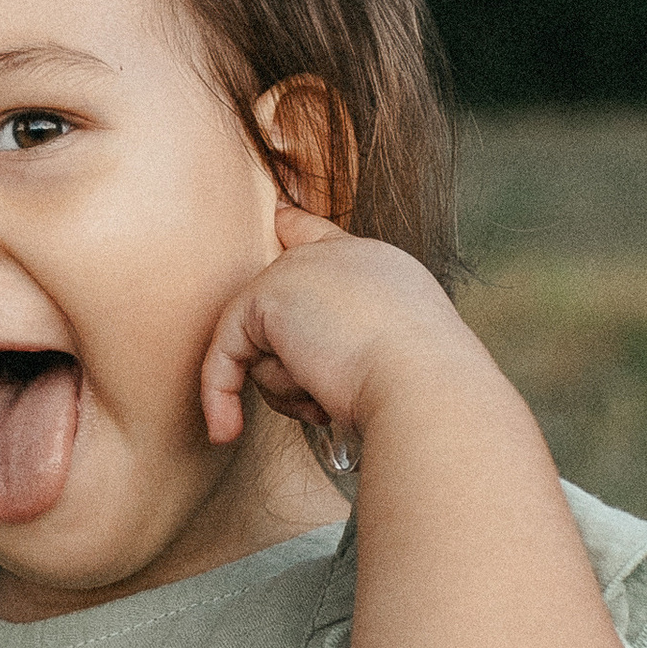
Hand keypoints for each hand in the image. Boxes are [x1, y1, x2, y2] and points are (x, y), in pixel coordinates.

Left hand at [197, 210, 475, 454]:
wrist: (425, 385)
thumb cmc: (424, 390)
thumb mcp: (400, 353)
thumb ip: (355, 342)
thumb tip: (314, 375)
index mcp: (381, 268)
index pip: (326, 239)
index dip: (298, 230)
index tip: (281, 217)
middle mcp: (341, 256)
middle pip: (282, 309)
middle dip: (292, 370)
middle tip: (325, 406)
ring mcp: (302, 269)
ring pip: (262, 341)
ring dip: (286, 387)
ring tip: (329, 397)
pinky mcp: (268, 296)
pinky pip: (225, 351)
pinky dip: (221, 394)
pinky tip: (226, 430)